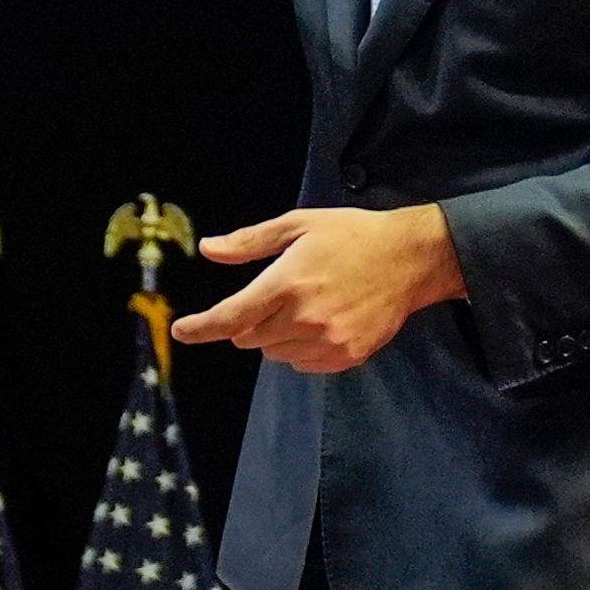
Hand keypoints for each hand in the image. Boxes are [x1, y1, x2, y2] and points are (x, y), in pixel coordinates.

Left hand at [177, 205, 465, 373]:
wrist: (409, 259)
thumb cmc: (351, 235)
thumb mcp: (299, 225)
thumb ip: (250, 242)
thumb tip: (208, 250)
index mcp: (286, 283)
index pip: (229, 318)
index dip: (199, 327)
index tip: (180, 331)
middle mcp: (303, 318)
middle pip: (248, 339)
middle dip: (250, 321)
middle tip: (277, 295)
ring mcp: (326, 341)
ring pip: (274, 354)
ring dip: (276, 336)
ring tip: (306, 305)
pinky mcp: (345, 356)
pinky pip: (303, 364)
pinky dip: (301, 348)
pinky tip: (323, 322)